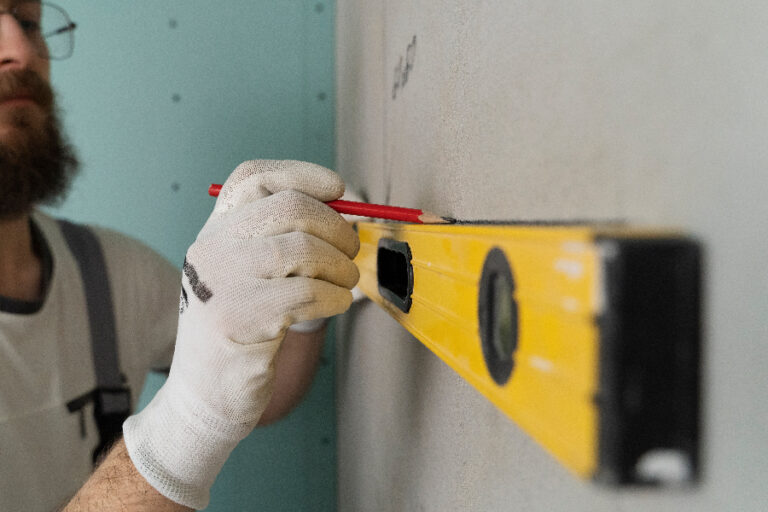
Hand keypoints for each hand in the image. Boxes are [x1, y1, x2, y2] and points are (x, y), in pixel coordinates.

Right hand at [123, 160, 359, 508]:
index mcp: (215, 231)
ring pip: (305, 249)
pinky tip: (331, 306)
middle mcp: (212, 248)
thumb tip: (346, 212)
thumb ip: (281, 239)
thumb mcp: (248, 274)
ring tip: (343, 285)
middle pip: (290, 207)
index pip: (253, 178)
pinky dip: (334, 298)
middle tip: (350, 252)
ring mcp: (221, 283)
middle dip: (337, 227)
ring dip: (341, 268)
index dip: (302, 174)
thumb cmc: (243, 330)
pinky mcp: (238, 319)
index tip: (337, 188)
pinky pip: (308, 292)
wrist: (204, 395)